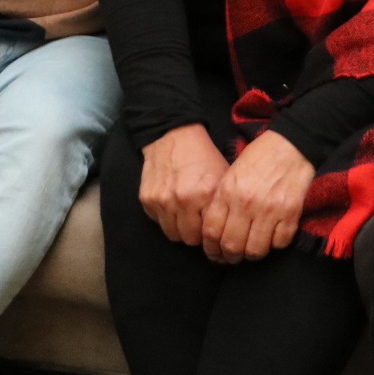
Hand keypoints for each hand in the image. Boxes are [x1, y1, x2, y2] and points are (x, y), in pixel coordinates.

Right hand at [138, 124, 230, 246]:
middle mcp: (182, 199)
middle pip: (190, 239)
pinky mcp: (146, 199)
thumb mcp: (223, 176)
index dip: (213, 234)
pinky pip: (157, 222)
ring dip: (180, 229)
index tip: (214, 231)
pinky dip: (165, 217)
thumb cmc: (203, 156)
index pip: (210, 233)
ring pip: (172, 234)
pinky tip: (172, 204)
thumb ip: (224, 204)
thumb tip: (227, 230)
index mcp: (205, 193)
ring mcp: (162, 200)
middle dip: (196, 234)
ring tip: (186, 217)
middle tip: (199, 224)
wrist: (173, 135)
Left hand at [202, 130, 314, 263]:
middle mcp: (246, 203)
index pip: (212, 232)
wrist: (291, 144)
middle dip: (229, 257)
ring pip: (255, 250)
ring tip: (251, 251)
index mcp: (227, 192)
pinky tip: (271, 238)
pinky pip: (279, 243)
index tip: (214, 253)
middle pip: (232, 246)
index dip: (211, 249)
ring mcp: (270, 210)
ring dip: (251, 255)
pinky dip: (274, 245)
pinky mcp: (291, 213)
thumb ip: (222, 200)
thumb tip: (215, 229)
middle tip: (231, 258)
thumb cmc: (259, 156)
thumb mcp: (231, 173)